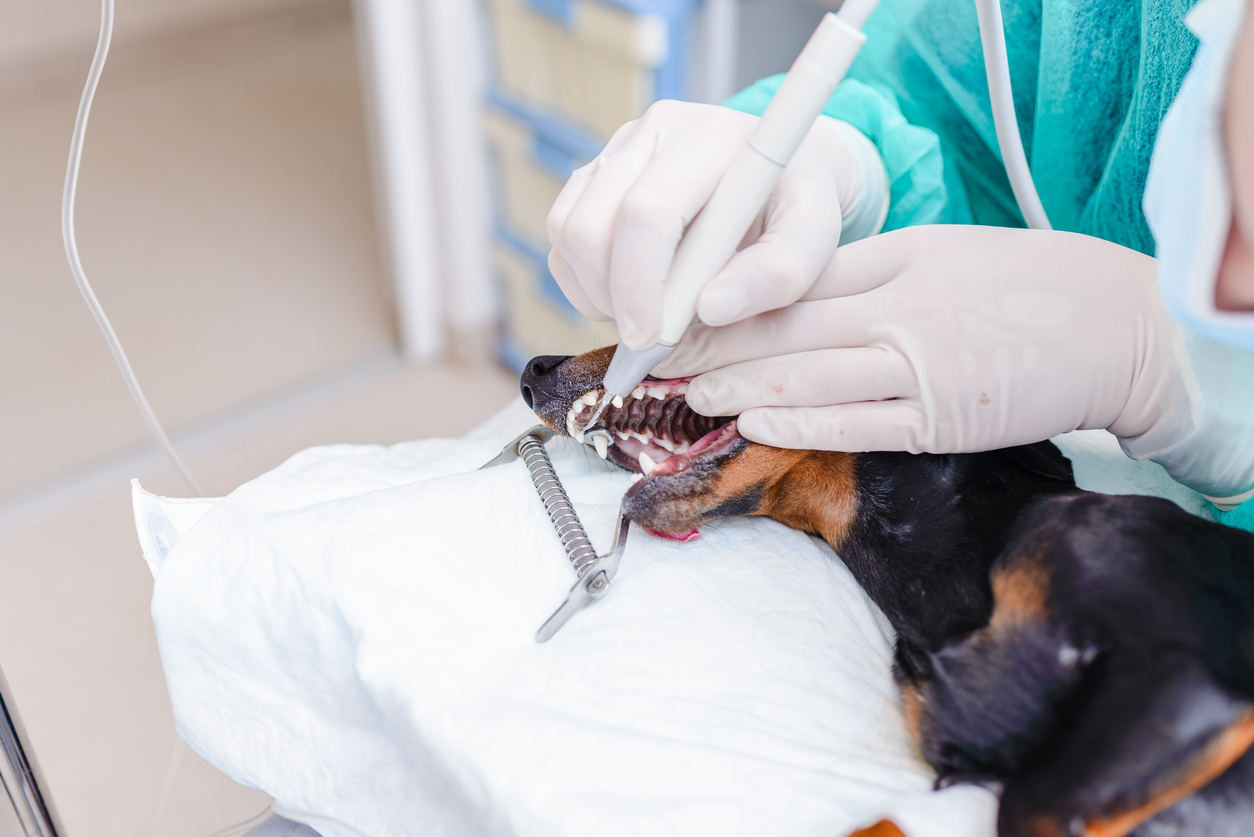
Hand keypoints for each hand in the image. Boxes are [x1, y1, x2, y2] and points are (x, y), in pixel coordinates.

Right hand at [546, 100, 878, 349]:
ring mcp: (617, 149)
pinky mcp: (595, 174)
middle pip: (591, 225)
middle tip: (650, 338)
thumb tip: (710, 308)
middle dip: (613, 298)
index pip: (647, 213)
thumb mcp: (816, 237)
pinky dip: (583, 281)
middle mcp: (654, 131)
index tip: (654, 339)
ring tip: (648, 314)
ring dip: (596, 291)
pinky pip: (561, 237)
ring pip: (567, 231)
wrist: (782, 177)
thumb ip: (779, 272)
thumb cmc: (797, 208)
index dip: (640, 285)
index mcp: (709, 137)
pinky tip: (629, 297)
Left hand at [657, 225, 1192, 454]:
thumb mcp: (943, 254)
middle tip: (657, 360)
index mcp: (899, 260)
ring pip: (811, 375)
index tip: (676, 314)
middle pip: (787, 328)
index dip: (725, 301)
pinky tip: (754, 421)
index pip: (792, 281)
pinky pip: (858, 422)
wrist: (1119, 329)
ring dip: (741, 385)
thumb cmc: (1027, 287)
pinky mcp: (942, 420)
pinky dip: (801, 420)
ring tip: (688, 395)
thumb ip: (869, 274)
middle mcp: (902, 309)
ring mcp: (922, 368)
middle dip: (713, 347)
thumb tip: (787, 296)